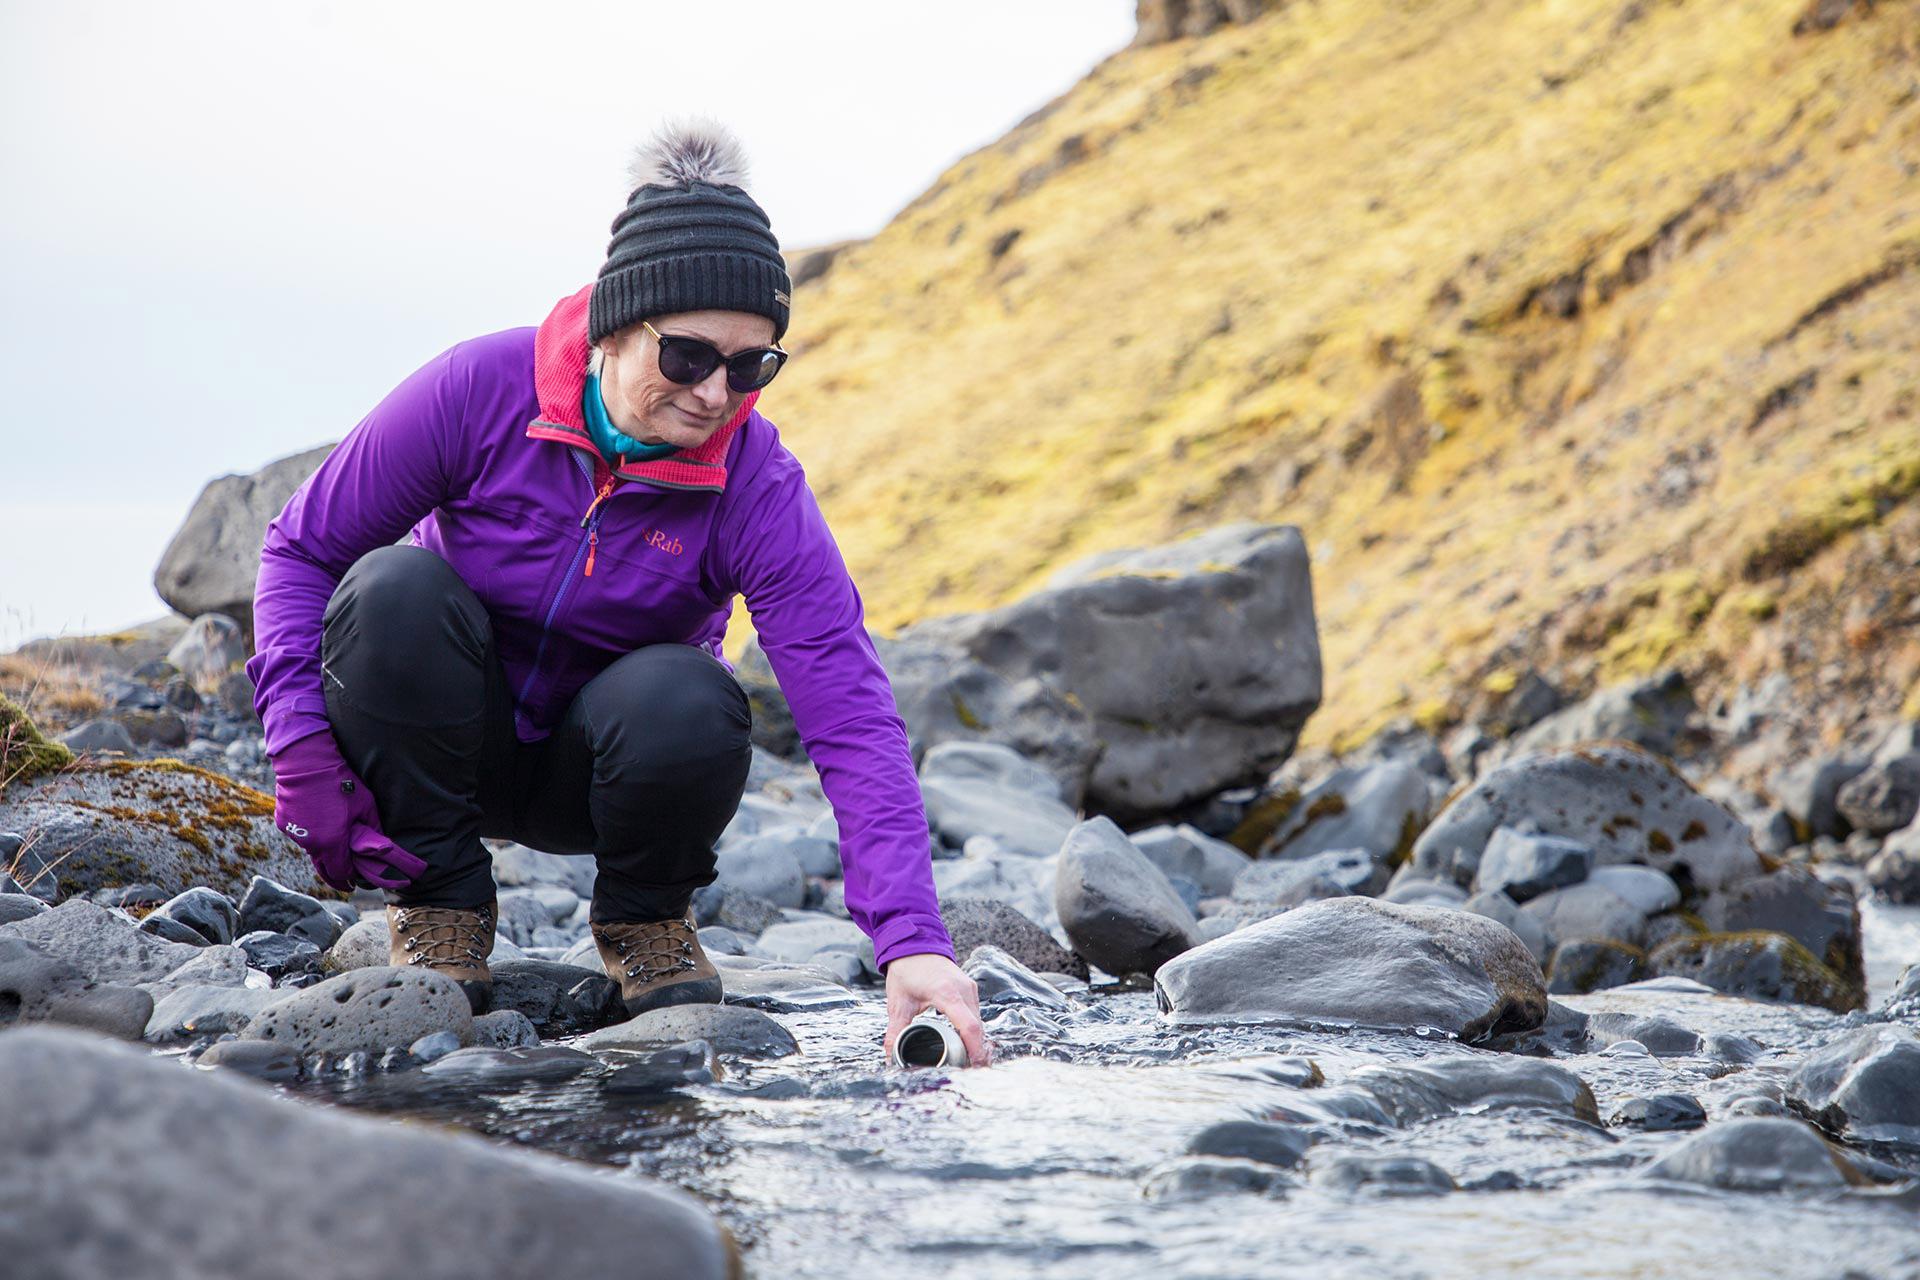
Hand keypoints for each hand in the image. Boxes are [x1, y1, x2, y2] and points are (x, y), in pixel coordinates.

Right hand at [269, 732, 427, 891]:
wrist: (306, 764)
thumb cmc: (340, 784)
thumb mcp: (365, 806)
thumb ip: (373, 830)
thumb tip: (382, 846)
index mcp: (332, 843)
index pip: (340, 872)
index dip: (348, 879)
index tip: (355, 883)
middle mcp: (310, 843)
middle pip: (323, 868)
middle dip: (335, 876)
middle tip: (344, 881)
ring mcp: (294, 834)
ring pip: (311, 850)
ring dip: (322, 851)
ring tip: (333, 847)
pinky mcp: (283, 823)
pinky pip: (299, 835)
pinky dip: (309, 835)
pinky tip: (317, 826)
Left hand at [884, 952, 991, 1066]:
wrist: (914, 943)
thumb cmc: (906, 970)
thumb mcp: (898, 1002)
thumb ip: (896, 1031)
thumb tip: (891, 1057)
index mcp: (947, 993)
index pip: (968, 1027)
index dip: (975, 1050)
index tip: (975, 1068)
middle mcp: (963, 990)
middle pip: (977, 1028)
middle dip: (977, 1051)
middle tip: (970, 1072)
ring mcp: (969, 988)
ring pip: (979, 1021)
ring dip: (976, 1041)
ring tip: (968, 1062)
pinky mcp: (969, 988)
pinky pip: (976, 1013)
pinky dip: (973, 1029)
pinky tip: (967, 1043)